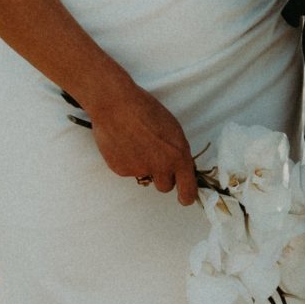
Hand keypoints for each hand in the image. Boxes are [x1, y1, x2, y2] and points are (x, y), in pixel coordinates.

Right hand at [81, 81, 199, 205]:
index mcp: (178, 156)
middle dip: (162, 177)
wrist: (116, 105)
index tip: (184, 198)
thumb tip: (179, 166)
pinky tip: (123, 143)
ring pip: (146, 177)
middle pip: (165, 186)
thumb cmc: (145, 110)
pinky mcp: (122, 170)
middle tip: (155, 158)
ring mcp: (141, 170)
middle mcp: (161, 167)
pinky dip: (127, 161)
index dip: (187, 196)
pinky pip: (128, 170)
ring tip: (136, 143)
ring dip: (144, 167)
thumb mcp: (172, 128)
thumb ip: (177, 151)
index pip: (188, 189)